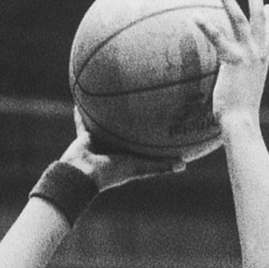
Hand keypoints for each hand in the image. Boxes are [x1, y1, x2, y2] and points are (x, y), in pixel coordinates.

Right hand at [61, 108, 190, 189]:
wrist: (83, 173)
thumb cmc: (112, 172)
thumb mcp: (139, 167)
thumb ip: (160, 166)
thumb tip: (185, 164)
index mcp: (127, 157)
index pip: (142, 145)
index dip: (151, 137)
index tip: (162, 124)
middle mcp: (113, 149)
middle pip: (124, 131)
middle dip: (132, 120)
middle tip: (141, 102)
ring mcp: (99, 142)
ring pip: (106, 124)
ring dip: (109, 113)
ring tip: (114, 96)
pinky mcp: (85, 135)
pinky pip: (85, 120)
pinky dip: (84, 110)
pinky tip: (86, 94)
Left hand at [194, 0, 268, 128]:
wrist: (242, 122)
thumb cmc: (239, 117)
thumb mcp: (241, 95)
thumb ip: (236, 84)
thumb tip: (227, 90)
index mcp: (262, 63)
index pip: (268, 36)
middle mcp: (258, 55)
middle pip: (258, 18)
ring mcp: (247, 55)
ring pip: (238, 19)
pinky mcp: (232, 60)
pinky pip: (217, 38)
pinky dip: (205, 27)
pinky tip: (195, 16)